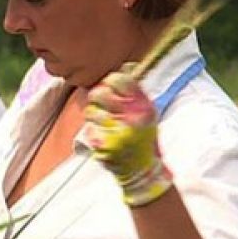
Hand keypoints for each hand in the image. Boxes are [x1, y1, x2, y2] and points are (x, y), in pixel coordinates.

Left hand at [84, 67, 172, 207]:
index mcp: (143, 108)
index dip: (110, 80)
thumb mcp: (148, 113)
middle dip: (96, 96)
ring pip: (90, 111)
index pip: (120, 80)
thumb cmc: (144, 138)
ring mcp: (116, 133)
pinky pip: (89, 129)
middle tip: (99, 101)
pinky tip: (103, 135)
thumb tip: (123, 67)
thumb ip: (136, 92)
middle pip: (99, 93)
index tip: (109, 84)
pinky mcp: (103, 146)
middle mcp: (131, 119)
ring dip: (93, 114)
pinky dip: (93, 131)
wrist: (143, 171)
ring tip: (103, 120)